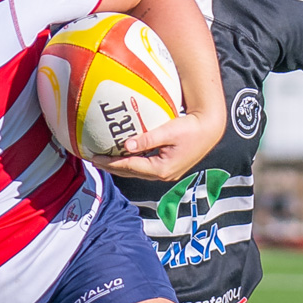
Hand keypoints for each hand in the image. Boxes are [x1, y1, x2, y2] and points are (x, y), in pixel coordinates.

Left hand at [89, 111, 221, 182]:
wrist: (210, 130)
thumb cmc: (191, 128)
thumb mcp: (168, 131)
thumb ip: (147, 139)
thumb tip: (125, 145)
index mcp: (161, 168)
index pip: (129, 167)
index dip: (110, 163)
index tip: (94, 157)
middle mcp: (162, 175)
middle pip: (130, 173)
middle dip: (110, 167)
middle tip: (92, 159)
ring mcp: (166, 173)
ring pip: (136, 171)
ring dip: (119, 166)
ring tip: (103, 159)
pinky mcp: (167, 168)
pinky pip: (143, 167)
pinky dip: (130, 162)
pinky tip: (122, 156)